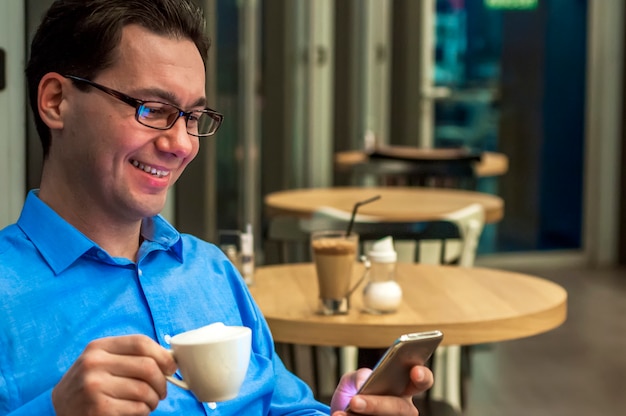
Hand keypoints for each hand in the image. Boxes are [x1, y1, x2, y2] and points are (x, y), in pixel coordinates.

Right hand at [52, 335, 176, 415]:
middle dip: (162, 382)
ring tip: (148, 403)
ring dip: (153, 401)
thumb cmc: (89, 385)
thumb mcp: (102, 362)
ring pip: (144, 391)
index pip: (140, 342)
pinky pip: (136, 409)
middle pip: (147, 367)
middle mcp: (94, 364)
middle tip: (161, 392)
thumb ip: (130, 356)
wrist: (57, 410)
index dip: (162, 355)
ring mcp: (94, 387)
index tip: (171, 367)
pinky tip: (136, 412)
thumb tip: (170, 359)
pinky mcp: (97, 410)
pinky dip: (143, 412)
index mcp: (98, 348)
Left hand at [330, 365, 432, 415]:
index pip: (421, 381)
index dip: (422, 376)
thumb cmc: (352, 395)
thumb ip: (359, 375)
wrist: (340, 415)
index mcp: (402, 388)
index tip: (415, 371)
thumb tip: (364, 382)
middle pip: (400, 408)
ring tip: (342, 412)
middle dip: (377, 405)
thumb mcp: (352, 380)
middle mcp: (403, 408)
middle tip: (355, 401)